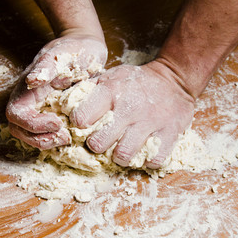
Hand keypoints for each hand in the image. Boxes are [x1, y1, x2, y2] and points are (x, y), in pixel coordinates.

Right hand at [6, 35, 107, 149]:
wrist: (86, 47)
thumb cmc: (73, 49)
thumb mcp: (61, 55)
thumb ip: (46, 67)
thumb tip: (31, 80)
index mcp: (27, 88)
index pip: (17, 114)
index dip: (33, 124)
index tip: (58, 123)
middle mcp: (31, 102)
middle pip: (20, 130)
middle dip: (39, 139)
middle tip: (65, 138)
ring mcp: (42, 109)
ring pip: (32, 135)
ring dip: (48, 142)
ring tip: (68, 139)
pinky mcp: (55, 114)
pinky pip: (49, 133)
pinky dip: (57, 140)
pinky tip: (74, 138)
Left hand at [70, 61, 194, 168]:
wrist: (174, 79)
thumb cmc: (136, 81)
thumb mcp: (111, 76)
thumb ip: (88, 90)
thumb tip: (64, 106)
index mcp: (111, 91)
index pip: (81, 118)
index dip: (79, 124)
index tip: (85, 124)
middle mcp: (129, 108)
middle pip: (98, 143)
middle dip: (97, 145)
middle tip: (102, 141)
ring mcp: (151, 122)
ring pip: (123, 156)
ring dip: (119, 156)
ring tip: (121, 148)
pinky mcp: (170, 134)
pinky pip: (153, 160)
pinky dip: (146, 160)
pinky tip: (143, 151)